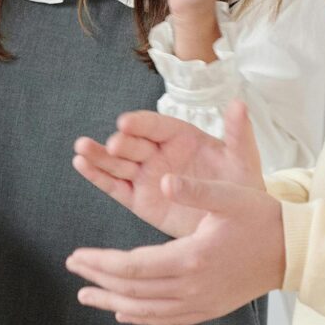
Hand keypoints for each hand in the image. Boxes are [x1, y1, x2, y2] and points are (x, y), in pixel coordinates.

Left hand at [66, 104, 285, 324]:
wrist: (297, 251)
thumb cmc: (263, 218)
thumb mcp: (231, 197)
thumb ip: (196, 190)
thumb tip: (166, 181)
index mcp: (193, 257)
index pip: (133, 266)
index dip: (100, 263)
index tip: (75, 256)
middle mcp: (194, 286)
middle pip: (133, 290)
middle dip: (98, 280)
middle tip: (72, 268)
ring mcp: (202, 302)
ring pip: (146, 309)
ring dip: (113, 302)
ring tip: (86, 295)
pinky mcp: (210, 309)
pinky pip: (168, 319)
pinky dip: (142, 317)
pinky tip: (124, 312)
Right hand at [73, 102, 263, 239]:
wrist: (233, 222)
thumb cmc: (239, 186)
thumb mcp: (243, 159)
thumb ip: (238, 132)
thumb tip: (238, 102)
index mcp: (181, 137)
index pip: (155, 125)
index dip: (140, 123)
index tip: (126, 122)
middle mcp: (158, 152)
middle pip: (133, 144)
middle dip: (120, 143)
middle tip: (114, 145)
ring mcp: (145, 175)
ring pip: (117, 163)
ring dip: (98, 155)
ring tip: (81, 149)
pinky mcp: (137, 199)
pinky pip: (114, 186)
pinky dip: (97, 176)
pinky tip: (81, 164)